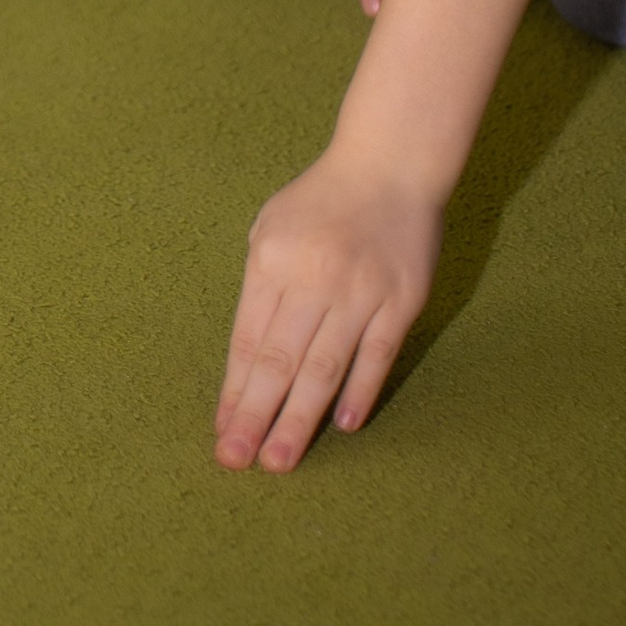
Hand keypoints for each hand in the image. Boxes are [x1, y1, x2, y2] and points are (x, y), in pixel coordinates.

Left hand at [215, 147, 444, 470]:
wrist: (389, 164)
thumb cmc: (321, 200)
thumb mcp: (271, 227)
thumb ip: (260, 286)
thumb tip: (249, 358)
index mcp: (272, 260)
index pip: (247, 341)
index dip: (234, 390)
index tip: (224, 430)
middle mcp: (312, 279)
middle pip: (279, 361)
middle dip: (255, 416)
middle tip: (238, 461)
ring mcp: (359, 292)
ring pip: (324, 368)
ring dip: (299, 418)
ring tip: (280, 459)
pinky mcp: (401, 301)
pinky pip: (377, 355)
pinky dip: (360, 391)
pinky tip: (343, 426)